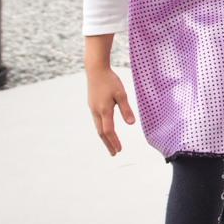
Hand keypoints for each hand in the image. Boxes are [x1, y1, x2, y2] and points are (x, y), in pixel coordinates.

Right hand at [85, 35, 134, 155]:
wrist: (95, 69)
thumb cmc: (110, 80)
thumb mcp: (121, 94)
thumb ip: (126, 109)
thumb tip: (131, 124)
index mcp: (104, 110)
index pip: (109, 131)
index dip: (114, 141)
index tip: (120, 150)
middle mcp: (96, 111)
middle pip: (101, 132)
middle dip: (108, 144)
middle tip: (114, 154)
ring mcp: (92, 108)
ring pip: (98, 127)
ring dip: (104, 137)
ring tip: (110, 144)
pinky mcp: (92, 104)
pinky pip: (96, 120)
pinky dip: (101, 128)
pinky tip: (105, 129)